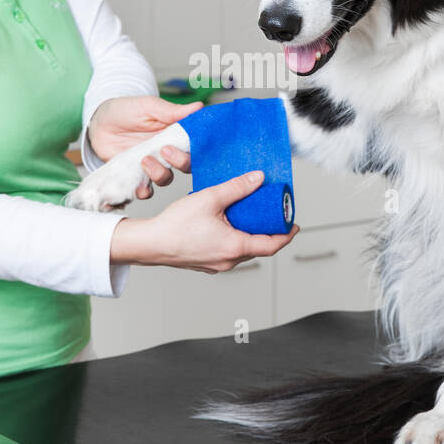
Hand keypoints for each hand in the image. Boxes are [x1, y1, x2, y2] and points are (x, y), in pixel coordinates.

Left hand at [87, 96, 199, 199]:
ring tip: (144, 161)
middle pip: (185, 166)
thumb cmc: (125, 111)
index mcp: (174, 135)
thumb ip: (172, 110)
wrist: (99, 123)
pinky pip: (144, 190)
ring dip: (159, 174)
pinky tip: (137, 184)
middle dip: (180, 162)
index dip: (198, 148)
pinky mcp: (136, 177)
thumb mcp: (148, 107)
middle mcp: (166, 153)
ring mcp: (151, 166)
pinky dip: (142, 191)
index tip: (193, 143)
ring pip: (165, 179)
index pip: (195, 145)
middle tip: (165, 151)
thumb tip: (199, 106)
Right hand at [109, 170, 298, 272]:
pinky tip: (226, 225)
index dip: (286, 235)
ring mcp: (216, 264)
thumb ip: (237, 187)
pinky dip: (234, 240)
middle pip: (258, 248)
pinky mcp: (205, 263)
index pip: (272, 245)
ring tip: (249, 217)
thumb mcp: (210, 198)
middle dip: (268, 233)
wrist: (149, 244)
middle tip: (272, 217)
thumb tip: (257, 179)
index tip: (294, 225)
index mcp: (235, 246)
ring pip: (242, 251)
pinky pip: (227, 253)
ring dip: (249, 236)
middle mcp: (228, 260)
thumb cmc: (175, 226)